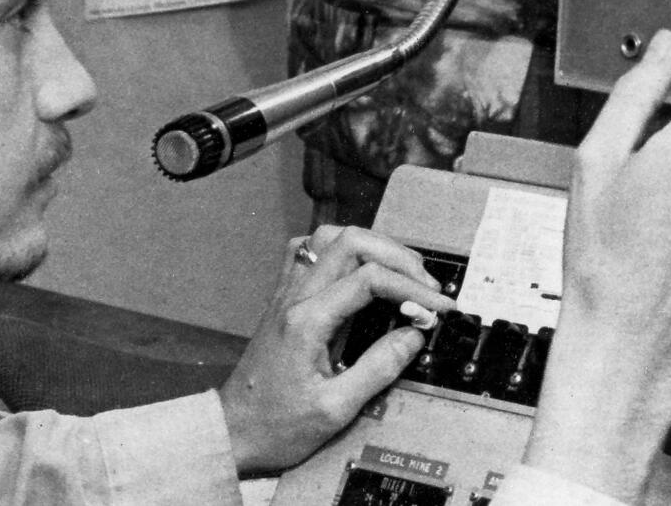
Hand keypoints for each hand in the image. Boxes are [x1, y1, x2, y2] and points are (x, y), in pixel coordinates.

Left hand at [218, 224, 451, 475]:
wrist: (233, 432)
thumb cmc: (276, 427)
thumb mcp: (335, 410)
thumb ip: (378, 368)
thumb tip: (414, 334)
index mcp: (307, 321)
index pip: (369, 279)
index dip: (411, 287)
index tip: (438, 307)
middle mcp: (294, 298)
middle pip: (351, 242)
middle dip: (398, 256)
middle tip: (426, 286)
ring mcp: (286, 295)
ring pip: (329, 237)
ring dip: (370, 245)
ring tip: (399, 271)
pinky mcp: (284, 300)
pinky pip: (309, 252)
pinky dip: (339, 249)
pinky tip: (357, 268)